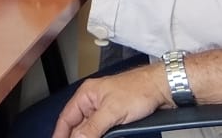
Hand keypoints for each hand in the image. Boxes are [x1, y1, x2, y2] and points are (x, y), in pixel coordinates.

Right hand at [52, 63, 172, 137]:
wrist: (162, 89)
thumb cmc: (139, 89)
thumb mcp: (112, 111)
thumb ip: (92, 127)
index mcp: (87, 94)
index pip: (67, 118)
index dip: (60, 133)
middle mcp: (93, 101)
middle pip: (78, 126)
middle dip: (77, 137)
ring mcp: (105, 110)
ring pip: (90, 130)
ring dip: (88, 137)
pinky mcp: (116, 117)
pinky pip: (102, 131)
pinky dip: (100, 136)